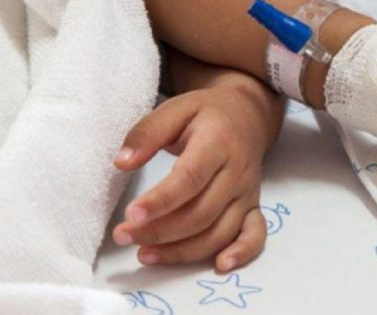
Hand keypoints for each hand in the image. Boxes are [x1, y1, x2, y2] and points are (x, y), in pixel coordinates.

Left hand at [112, 72, 284, 270]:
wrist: (246, 115)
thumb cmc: (205, 114)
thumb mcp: (175, 109)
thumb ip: (147, 133)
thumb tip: (122, 162)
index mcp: (218, 142)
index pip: (190, 178)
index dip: (161, 201)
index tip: (131, 215)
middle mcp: (237, 171)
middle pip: (201, 212)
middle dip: (160, 231)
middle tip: (123, 236)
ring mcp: (247, 192)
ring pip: (219, 230)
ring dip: (183, 250)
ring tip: (144, 254)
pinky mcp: (253, 206)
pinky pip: (254, 234)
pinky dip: (242, 253)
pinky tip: (219, 266)